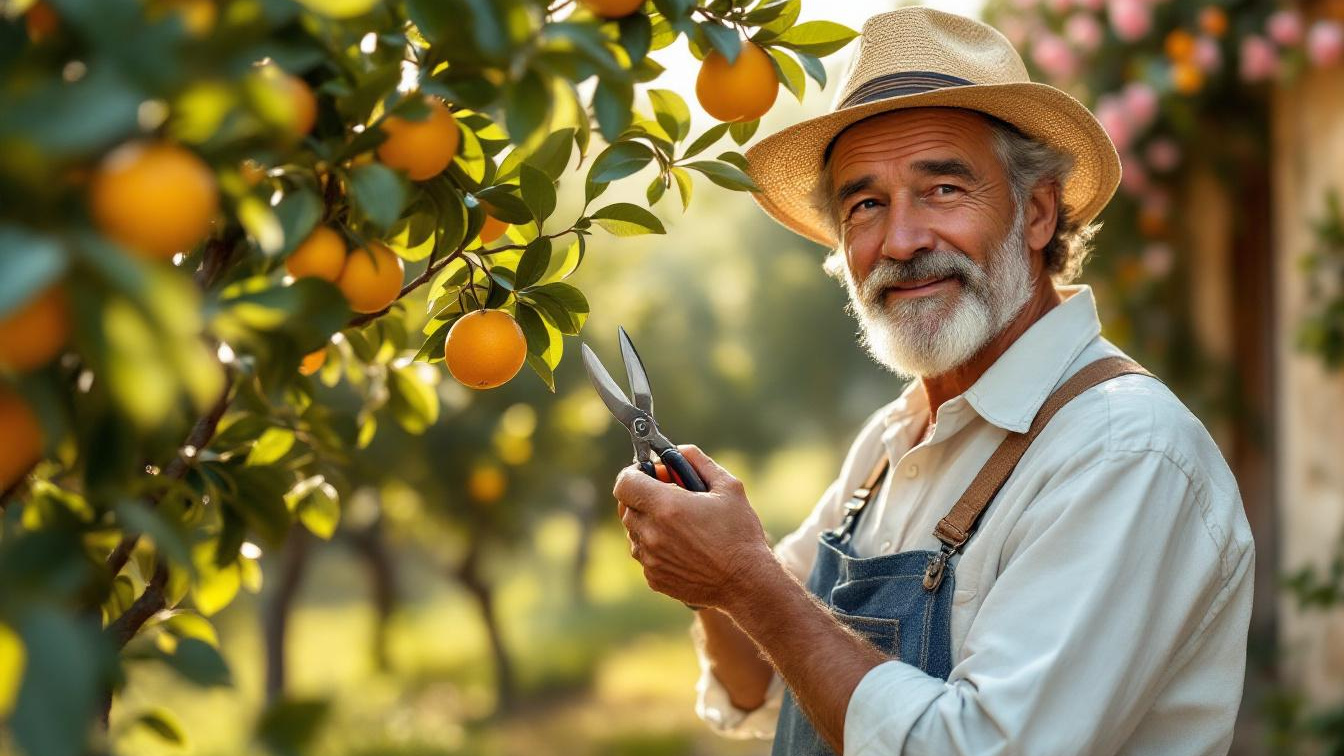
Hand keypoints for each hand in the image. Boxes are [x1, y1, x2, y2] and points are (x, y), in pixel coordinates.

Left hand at [613, 445, 774, 608]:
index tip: (649, 475)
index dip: (634, 474)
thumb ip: (699, 462)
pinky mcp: (654, 578)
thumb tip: (679, 451)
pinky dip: (656, 548)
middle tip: (669, 498)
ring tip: (680, 526)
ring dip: (649, 524)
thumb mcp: (729, 488)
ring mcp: (650, 559)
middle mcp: (651, 533)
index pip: (625, 483)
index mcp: (666, 506)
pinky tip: (683, 548)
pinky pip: (645, 555)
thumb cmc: (740, 534)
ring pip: (634, 533)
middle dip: (643, 499)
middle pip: (627, 508)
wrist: (746, 582)